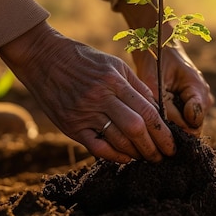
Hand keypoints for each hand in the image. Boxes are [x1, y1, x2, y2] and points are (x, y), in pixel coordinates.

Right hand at [0, 22, 174, 163]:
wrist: (43, 58)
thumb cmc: (83, 59)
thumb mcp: (113, 64)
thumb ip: (136, 85)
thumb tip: (156, 108)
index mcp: (115, 81)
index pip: (147, 111)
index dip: (163, 132)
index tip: (172, 144)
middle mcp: (101, 98)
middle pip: (136, 129)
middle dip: (154, 147)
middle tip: (164, 157)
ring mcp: (84, 113)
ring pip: (118, 140)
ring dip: (136, 153)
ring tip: (147, 158)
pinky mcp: (70, 126)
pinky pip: (96, 147)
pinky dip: (113, 156)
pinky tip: (125, 157)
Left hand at [116, 0, 213, 133]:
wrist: (158, 49)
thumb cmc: (155, 63)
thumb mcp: (154, 83)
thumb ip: (165, 108)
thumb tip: (171, 133)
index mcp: (198, 89)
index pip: (194, 123)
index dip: (177, 127)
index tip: (159, 119)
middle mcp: (204, 98)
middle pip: (193, 128)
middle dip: (174, 126)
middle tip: (155, 116)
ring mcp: (201, 103)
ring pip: (188, 126)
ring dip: (172, 123)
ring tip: (157, 109)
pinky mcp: (193, 106)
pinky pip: (184, 122)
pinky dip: (171, 119)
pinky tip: (160, 110)